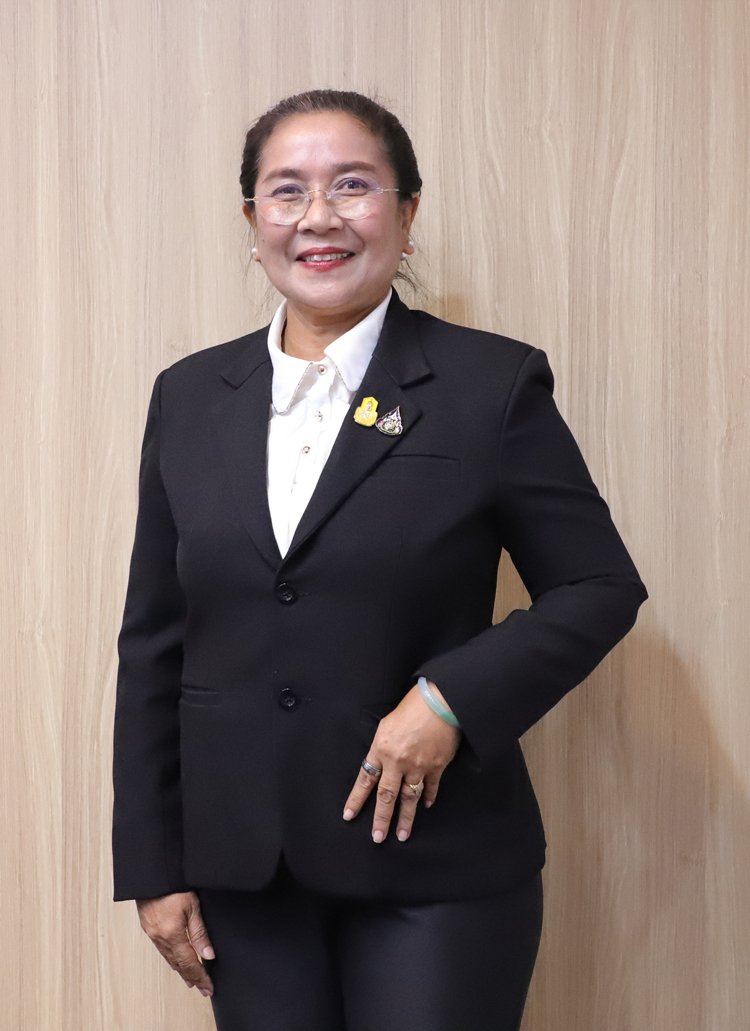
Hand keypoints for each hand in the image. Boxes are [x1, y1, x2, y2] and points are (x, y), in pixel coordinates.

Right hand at [135, 891, 214, 997]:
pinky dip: (171, 958)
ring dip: (181, 970)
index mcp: (173, 934)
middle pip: (178, 964)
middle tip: (202, 988)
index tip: (209, 987)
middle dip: (192, 977)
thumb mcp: (192, 906)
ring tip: (190, 979)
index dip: (200, 977)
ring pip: (169, 958)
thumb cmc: (172, 883)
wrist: (151, 872)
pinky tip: (175, 959)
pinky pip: (162, 949)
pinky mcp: (148, 927)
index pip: (189, 963)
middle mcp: (160, 937)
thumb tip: (208, 955)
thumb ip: (200, 932)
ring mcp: (152, 933)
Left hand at [342, 681, 460, 842]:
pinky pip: (430, 787)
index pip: (365, 780)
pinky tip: (426, 806)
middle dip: (381, 819)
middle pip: (386, 796)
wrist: (439, 702)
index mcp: (381, 749)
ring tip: (402, 835)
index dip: (356, 800)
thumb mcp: (387, 724)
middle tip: (377, 838)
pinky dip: (428, 797)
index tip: (349, 816)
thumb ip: (382, 746)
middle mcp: (397, 762)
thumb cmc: (412, 708)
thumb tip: (381, 762)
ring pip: (409, 798)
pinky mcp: (437, 766)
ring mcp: (418, 766)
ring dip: (405, 818)